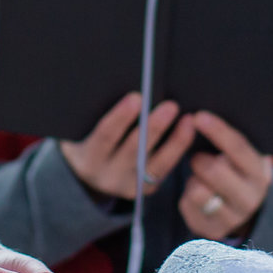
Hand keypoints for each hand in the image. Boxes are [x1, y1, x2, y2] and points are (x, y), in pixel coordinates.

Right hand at [60, 92, 198, 201]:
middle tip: (171, 106)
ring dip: (174, 140)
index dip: (120, 117)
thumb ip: (97, 113)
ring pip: (155, 164)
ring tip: (188, 119)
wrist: (88, 172)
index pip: (104, 136)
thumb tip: (127, 84)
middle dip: (153, 127)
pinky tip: (188, 130)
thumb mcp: (83, 129)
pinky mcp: (145, 188)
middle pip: (133, 151)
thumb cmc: (87, 136)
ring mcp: (127, 185)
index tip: (136, 97)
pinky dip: (178, 149)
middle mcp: (106, 175)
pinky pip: (165, 169)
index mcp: (86, 157)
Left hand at [179, 112, 272, 240]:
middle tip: (197, 155)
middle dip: (199, 158)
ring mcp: (232, 218)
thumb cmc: (236, 171)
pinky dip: (187, 194)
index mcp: (259, 174)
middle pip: (215, 171)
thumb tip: (205, 116)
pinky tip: (198, 191)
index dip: (218, 131)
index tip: (199, 116)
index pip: (238, 149)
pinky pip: (187, 205)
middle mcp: (250, 198)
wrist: (242, 208)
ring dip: (192, 178)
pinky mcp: (212, 230)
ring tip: (200, 176)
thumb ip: (231, 142)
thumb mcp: (242, 157)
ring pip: (197, 190)